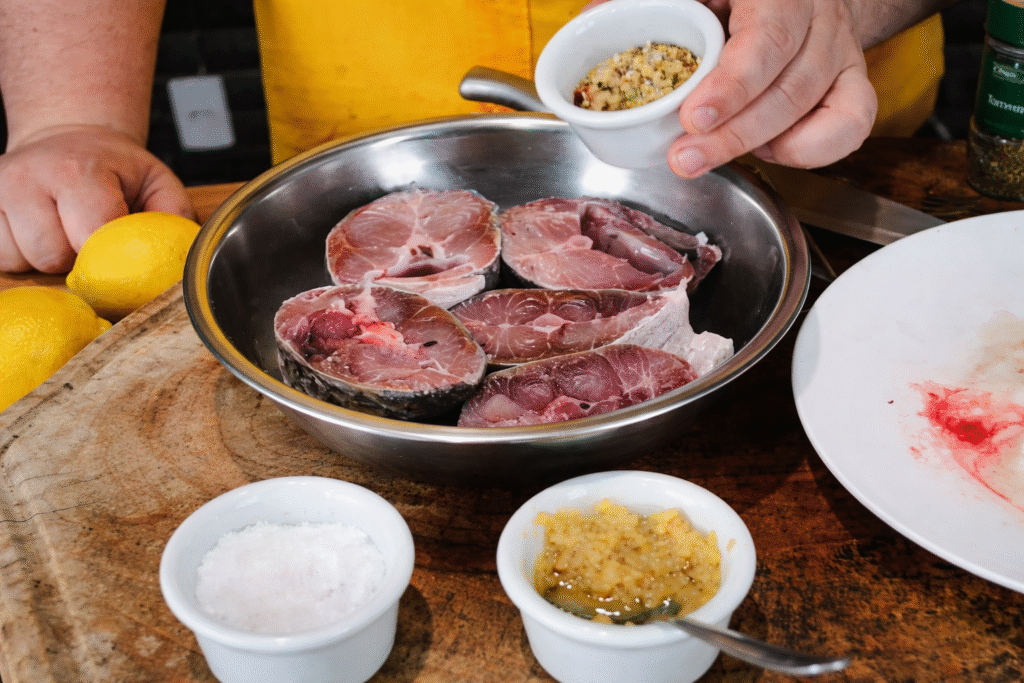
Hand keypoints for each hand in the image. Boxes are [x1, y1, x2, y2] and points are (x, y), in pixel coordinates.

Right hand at [0, 125, 193, 272]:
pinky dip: (20, 256)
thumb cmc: (115, 169)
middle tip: (89, 239)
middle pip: (51, 255)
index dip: (107, 255)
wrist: (68, 139)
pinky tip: (39, 234)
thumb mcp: (157, 181)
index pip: (89, 234)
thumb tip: (182, 258)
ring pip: (19, 259)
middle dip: (76, 259)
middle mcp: (30, 175)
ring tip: (63, 233)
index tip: (117, 252)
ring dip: (46, 259)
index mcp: (79, 169)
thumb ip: (172, 218)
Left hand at [669, 0, 876, 176]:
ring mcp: (840, 48)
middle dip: (732, 133)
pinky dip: (807, 151)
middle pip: (789, 84)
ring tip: (704, 158)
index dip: (732, 85)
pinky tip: (764, 149)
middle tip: (685, 158)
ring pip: (811, 108)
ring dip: (754, 144)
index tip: (692, 118)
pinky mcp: (853, 80)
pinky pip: (851, 124)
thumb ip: (651, 3)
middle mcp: (817, 14)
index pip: (768, 38)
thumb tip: (601, 9)